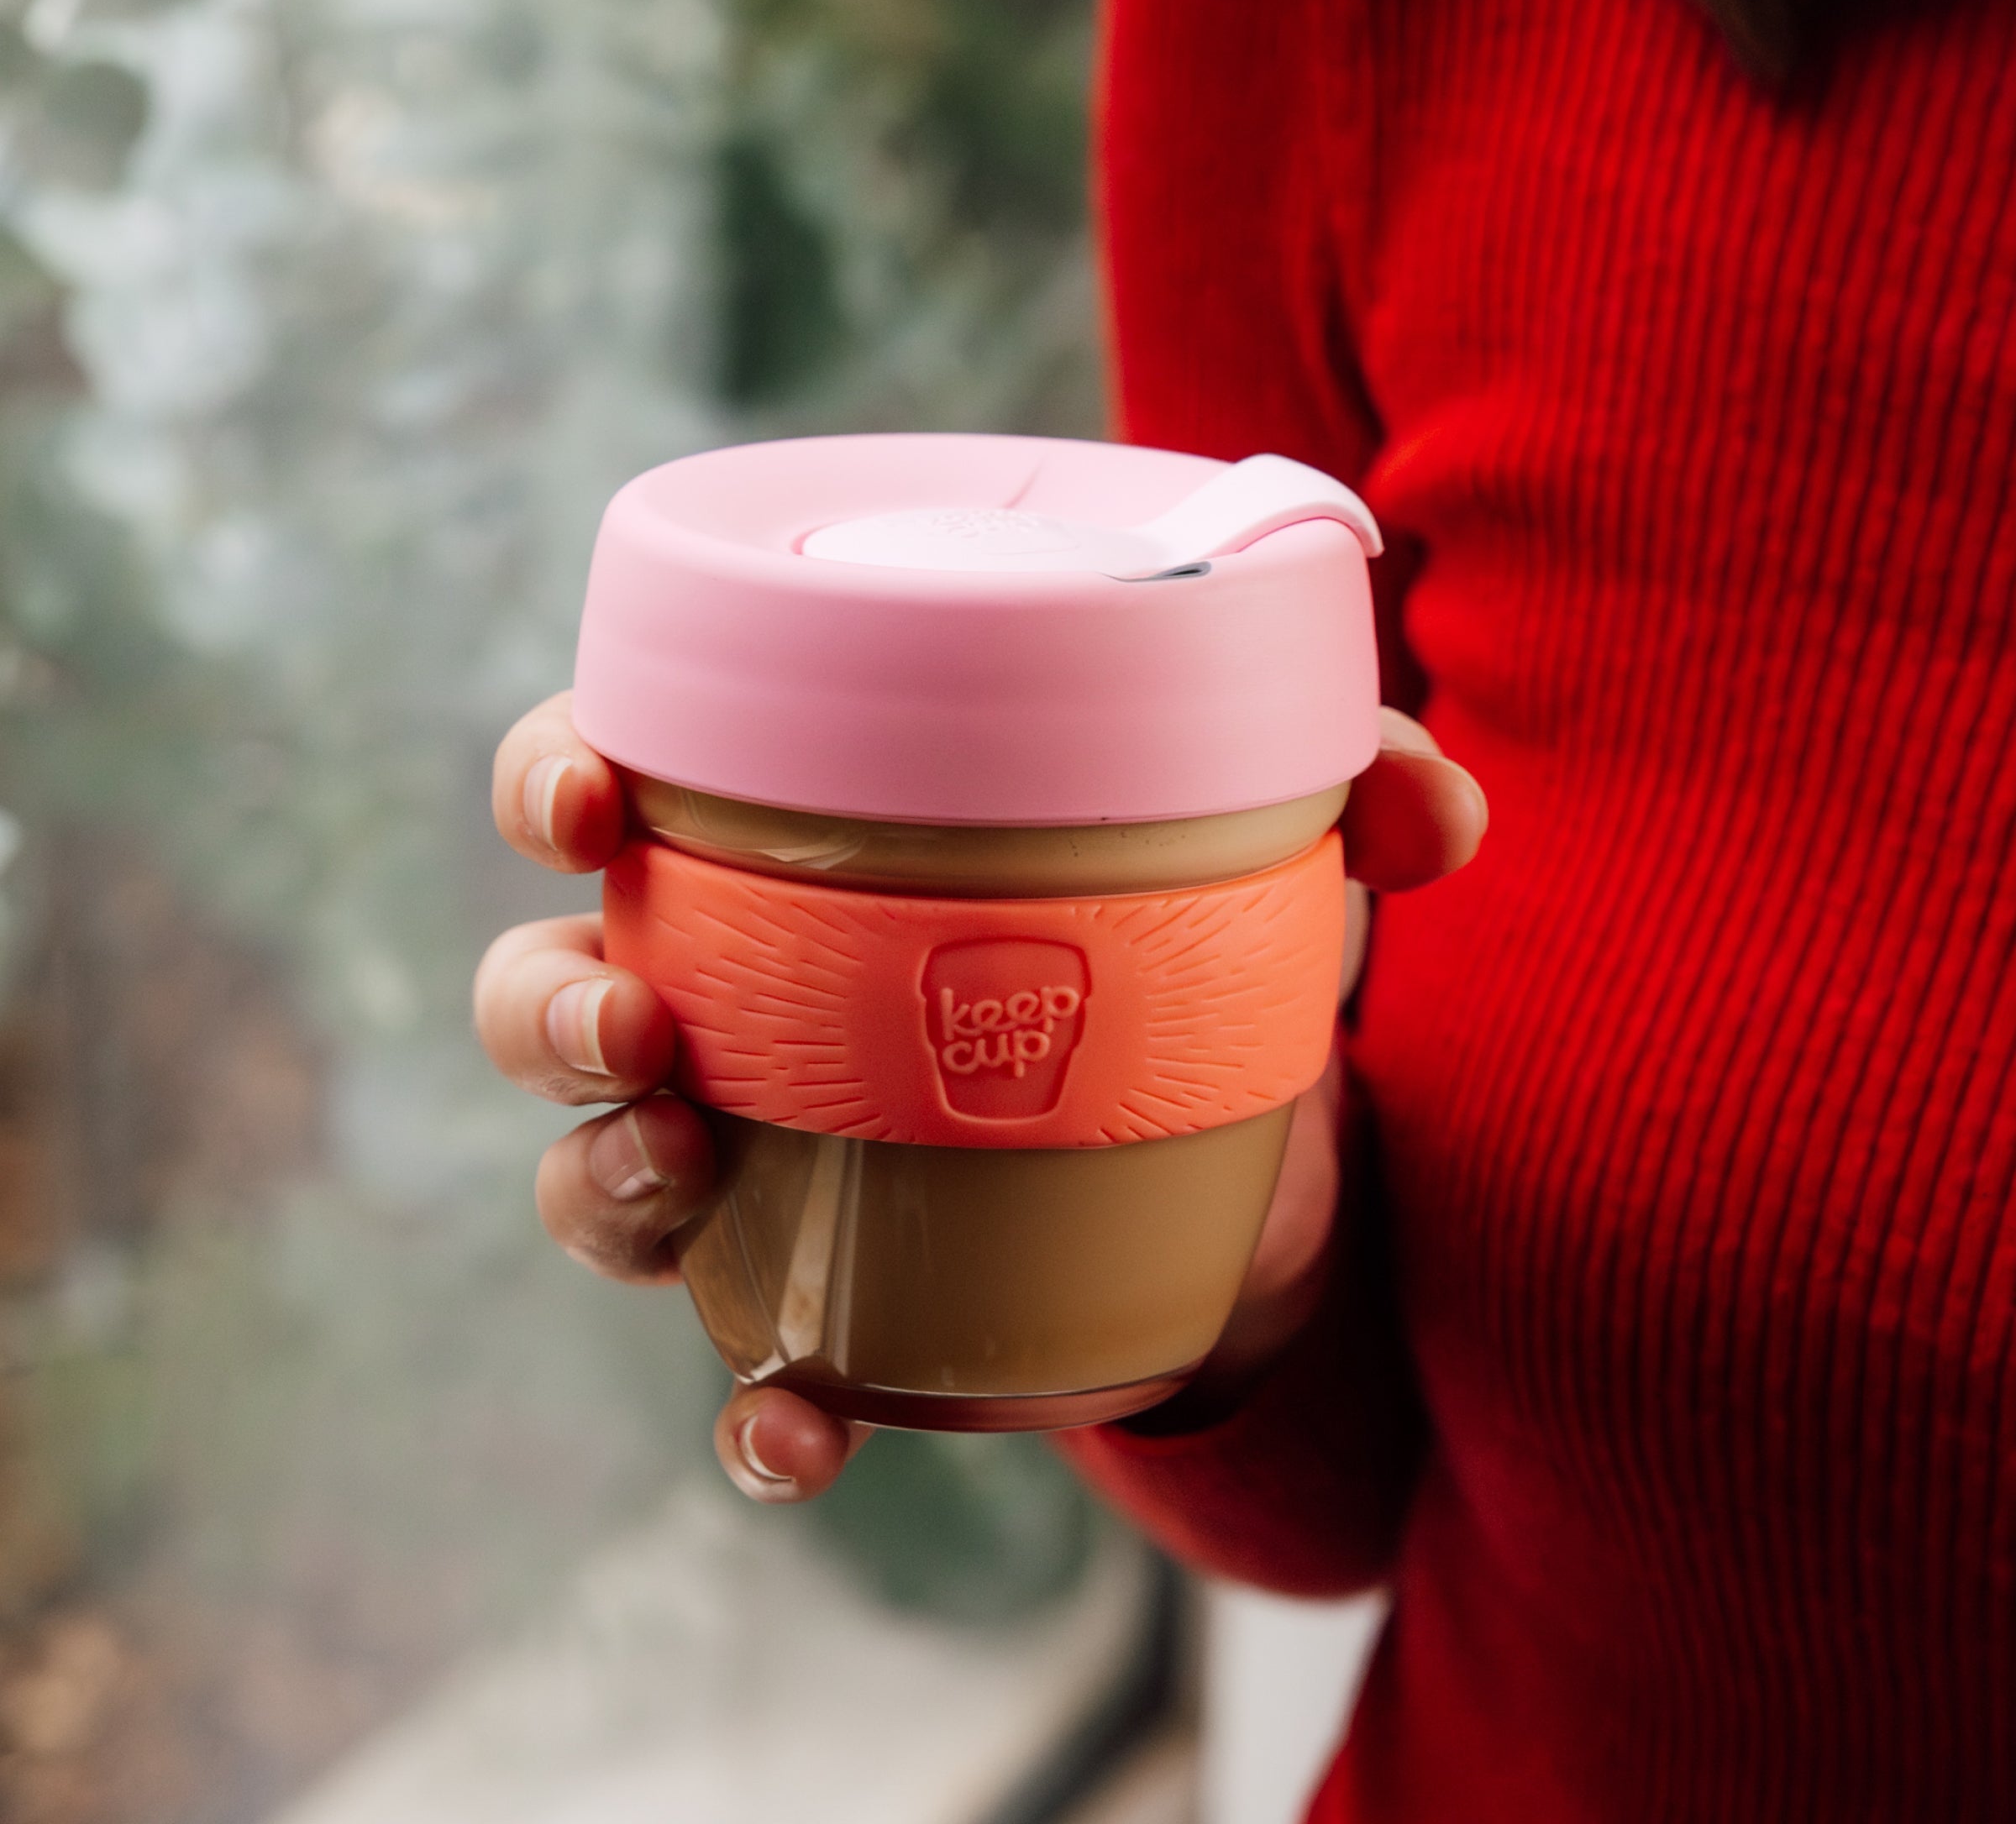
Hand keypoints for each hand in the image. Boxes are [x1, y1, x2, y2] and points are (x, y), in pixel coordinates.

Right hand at [475, 694, 1484, 1500]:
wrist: (1240, 1158)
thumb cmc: (1193, 952)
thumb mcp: (1258, 846)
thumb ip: (1345, 781)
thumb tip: (1438, 808)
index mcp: (781, 852)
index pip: (603, 778)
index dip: (555, 776)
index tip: (595, 795)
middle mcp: (729, 1000)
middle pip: (545, 990)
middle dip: (550, 1010)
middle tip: (642, 1025)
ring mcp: (761, 1165)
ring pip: (597, 1177)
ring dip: (607, 1186)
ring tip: (695, 1169)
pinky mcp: (833, 1307)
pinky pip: (749, 1372)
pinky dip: (759, 1416)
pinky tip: (796, 1437)